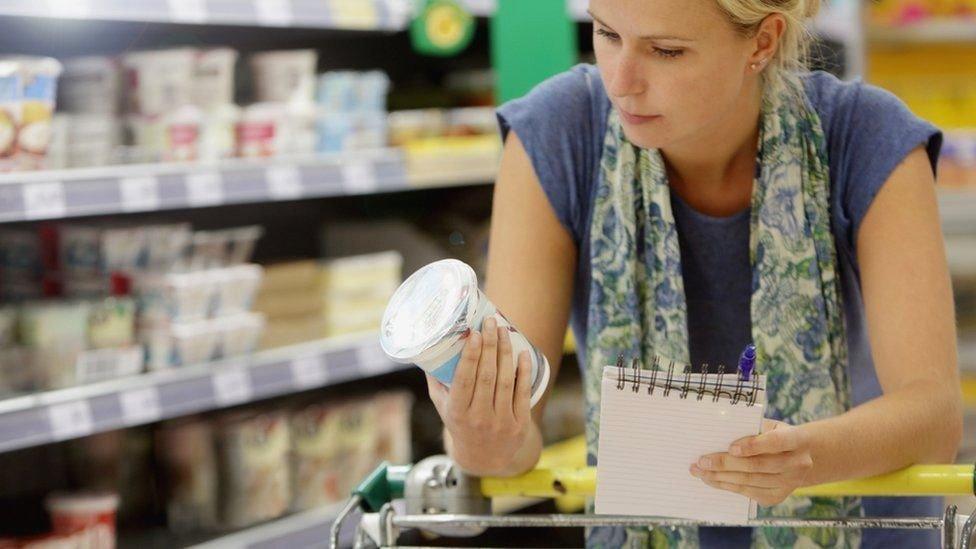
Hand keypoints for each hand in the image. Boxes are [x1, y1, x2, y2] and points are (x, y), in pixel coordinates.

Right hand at [426, 315, 534, 475]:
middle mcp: (479, 418)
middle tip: (492, 322)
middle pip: (487, 376)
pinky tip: (523, 353)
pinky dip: (524, 371)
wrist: (484, 458)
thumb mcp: (443, 406)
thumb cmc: (461, 423)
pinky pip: (523, 393)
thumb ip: (436, 380)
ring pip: (506, 381)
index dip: (470, 356)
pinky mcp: (520, 424)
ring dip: (506, 353)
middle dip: (490, 345)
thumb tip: (428, 346)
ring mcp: (501, 422)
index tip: (474, 333)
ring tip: (505, 331)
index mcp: (458, 412)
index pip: (464, 380)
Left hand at [689, 419, 813, 505]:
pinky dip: (727, 486)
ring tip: (700, 471)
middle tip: (703, 461)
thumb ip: (751, 430)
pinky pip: (748, 493)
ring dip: (721, 477)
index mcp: (797, 440)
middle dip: (726, 464)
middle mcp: (797, 464)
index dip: (753, 445)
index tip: (731, 447)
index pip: (776, 442)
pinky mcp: (777, 496)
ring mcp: (789, 483)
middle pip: (758, 466)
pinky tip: (712, 479)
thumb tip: (719, 436)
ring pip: (750, 482)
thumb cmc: (776, 435)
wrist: (801, 456)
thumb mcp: (770, 426)